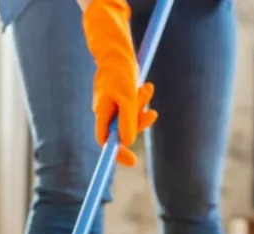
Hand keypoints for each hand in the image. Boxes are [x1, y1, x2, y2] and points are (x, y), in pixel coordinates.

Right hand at [81, 0, 156, 166]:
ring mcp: (114, 107)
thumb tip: (127, 142)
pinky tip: (148, 87)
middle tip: (151, 113)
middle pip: (124, 131)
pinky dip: (143, 100)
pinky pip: (136, 107)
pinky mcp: (123, 100)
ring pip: (133, 118)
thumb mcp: (127, 98)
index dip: (117, 153)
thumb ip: (127, 120)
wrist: (118, 51)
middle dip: (140, 122)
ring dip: (143, 106)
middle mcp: (106, 112)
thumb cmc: (120, 72)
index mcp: (102, 113)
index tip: (132, 162)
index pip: (105, 141)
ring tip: (147, 88)